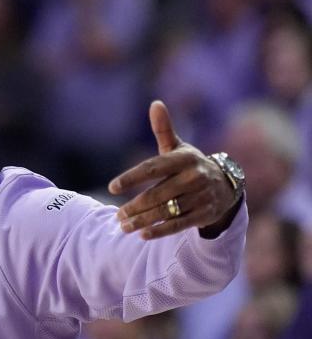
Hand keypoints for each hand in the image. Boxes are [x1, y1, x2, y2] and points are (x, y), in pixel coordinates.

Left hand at [108, 100, 236, 239]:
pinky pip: (178, 225)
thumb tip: (155, 103)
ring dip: (142, 221)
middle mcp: (194, 177)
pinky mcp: (204, 214)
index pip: (152, 169)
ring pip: (165, 212)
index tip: (112, 188)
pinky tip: (142, 235)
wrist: (227, 186)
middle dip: (134, 207)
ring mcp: (201, 197)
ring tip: (123, 226)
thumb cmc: (192, 165)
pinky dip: (159, 231)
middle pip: (157, 195)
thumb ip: (164, 129)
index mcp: (185, 158)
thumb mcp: (179, 148)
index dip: (131, 178)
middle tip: (117, 215)